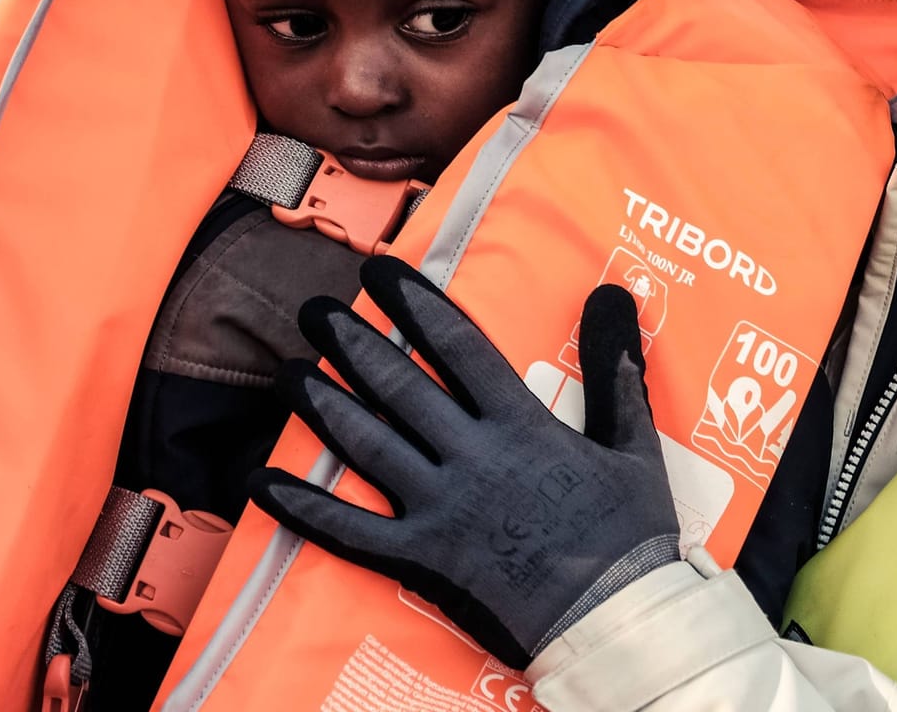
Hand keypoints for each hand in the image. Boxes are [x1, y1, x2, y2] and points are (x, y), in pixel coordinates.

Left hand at [247, 256, 679, 669]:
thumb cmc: (629, 535)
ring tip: (289, 370)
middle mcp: (472, 457)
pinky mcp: (420, 559)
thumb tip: (612, 290)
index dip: (416, 304)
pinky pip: (348, 530)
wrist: (613, 623)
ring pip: (367, 444)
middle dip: (354, 342)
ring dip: (323, 403)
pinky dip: (301, 506)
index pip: (459, 346)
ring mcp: (440, 509)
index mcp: (522, 426)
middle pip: (400, 386)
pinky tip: (262, 480)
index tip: (382, 272)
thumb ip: (615, 366)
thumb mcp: (634, 444)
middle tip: (316, 309)